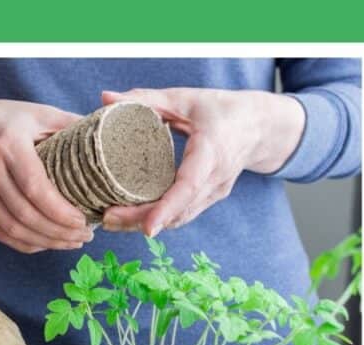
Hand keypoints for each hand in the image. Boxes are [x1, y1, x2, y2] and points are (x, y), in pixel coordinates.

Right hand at [0, 97, 93, 252]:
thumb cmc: (6, 118)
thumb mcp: (38, 113)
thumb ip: (72, 125)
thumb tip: (110, 137)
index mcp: (9, 143)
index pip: (35, 187)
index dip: (61, 211)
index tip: (85, 221)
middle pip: (26, 214)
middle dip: (59, 232)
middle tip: (85, 236)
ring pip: (13, 227)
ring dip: (46, 241)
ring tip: (72, 242)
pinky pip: (0, 232)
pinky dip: (25, 244)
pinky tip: (47, 244)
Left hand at [99, 87, 304, 235]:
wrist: (257, 126)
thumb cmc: (220, 109)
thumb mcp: (183, 98)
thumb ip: (145, 99)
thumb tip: (105, 99)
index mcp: (212, 152)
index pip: (189, 186)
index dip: (167, 208)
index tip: (148, 227)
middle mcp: (217, 179)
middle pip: (180, 210)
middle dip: (143, 219)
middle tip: (107, 219)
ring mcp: (215, 192)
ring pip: (181, 217)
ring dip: (147, 222)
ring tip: (112, 220)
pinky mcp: (211, 197)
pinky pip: (184, 213)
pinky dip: (160, 217)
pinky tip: (133, 215)